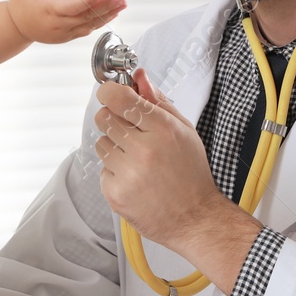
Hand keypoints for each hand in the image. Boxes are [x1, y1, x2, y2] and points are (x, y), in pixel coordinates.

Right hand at [6, 0, 125, 43]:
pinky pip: (88, 29)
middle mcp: (59, 23)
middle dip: (106, 6)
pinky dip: (101, 21)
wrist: (17, 27)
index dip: (87, 0)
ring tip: (122, 4)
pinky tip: (113, 12)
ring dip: (108, 14)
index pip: (72, 6)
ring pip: (90, 24)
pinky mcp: (69, 35)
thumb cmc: (23, 2)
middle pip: (86, 16)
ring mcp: (65, 32)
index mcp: (48, 9)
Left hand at [93, 68, 226, 250]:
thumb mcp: (184, 131)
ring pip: (100, 143)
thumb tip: (139, 77)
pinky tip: (135, 178)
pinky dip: (115, 172)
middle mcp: (144, 150)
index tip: (110, 93)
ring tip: (137, 160)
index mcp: (163, 130)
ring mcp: (128, 173)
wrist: (195, 218)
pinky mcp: (115, 193)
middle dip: (113, 119)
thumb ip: (159, 102)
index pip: (120, 98)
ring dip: (114, 147)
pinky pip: (102, 169)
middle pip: (104, 117)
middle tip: (129, 131)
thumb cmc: (191, 174)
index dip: (110, 92)